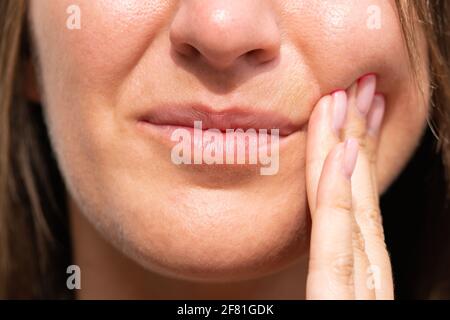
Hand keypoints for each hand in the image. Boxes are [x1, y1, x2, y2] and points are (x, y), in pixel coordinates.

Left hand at [305, 74, 393, 298]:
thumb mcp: (320, 301)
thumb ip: (320, 272)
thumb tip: (309, 229)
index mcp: (354, 277)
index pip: (356, 207)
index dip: (358, 155)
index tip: (354, 113)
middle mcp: (362, 276)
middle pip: (359, 196)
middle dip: (360, 136)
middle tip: (359, 88)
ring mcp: (357, 292)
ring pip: (352, 208)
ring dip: (351, 149)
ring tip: (349, 99)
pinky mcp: (337, 306)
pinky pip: (336, 245)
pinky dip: (339, 197)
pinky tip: (342, 153)